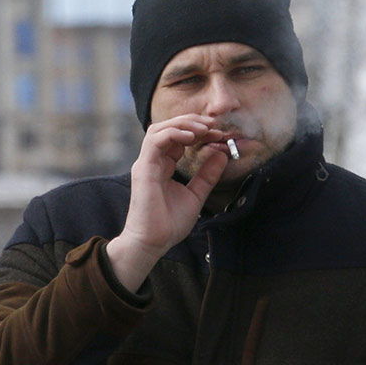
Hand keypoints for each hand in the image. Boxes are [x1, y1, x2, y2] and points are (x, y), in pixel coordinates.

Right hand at [106, 114, 227, 291]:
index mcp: (163, 165)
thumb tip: (222, 155)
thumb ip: (207, 175)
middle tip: (213, 124)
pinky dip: (173, 133)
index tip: (218, 134)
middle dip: (191, 122)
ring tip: (203, 128)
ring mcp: (146, 163)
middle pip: (168, 128)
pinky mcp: (143, 168)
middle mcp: (153, 161)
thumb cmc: (169, 223)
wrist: (153, 242)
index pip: (178, 139)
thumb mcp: (196, 195)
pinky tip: (191, 136)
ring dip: (182, 124)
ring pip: (159, 129)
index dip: (198, 132)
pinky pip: (155, 141)